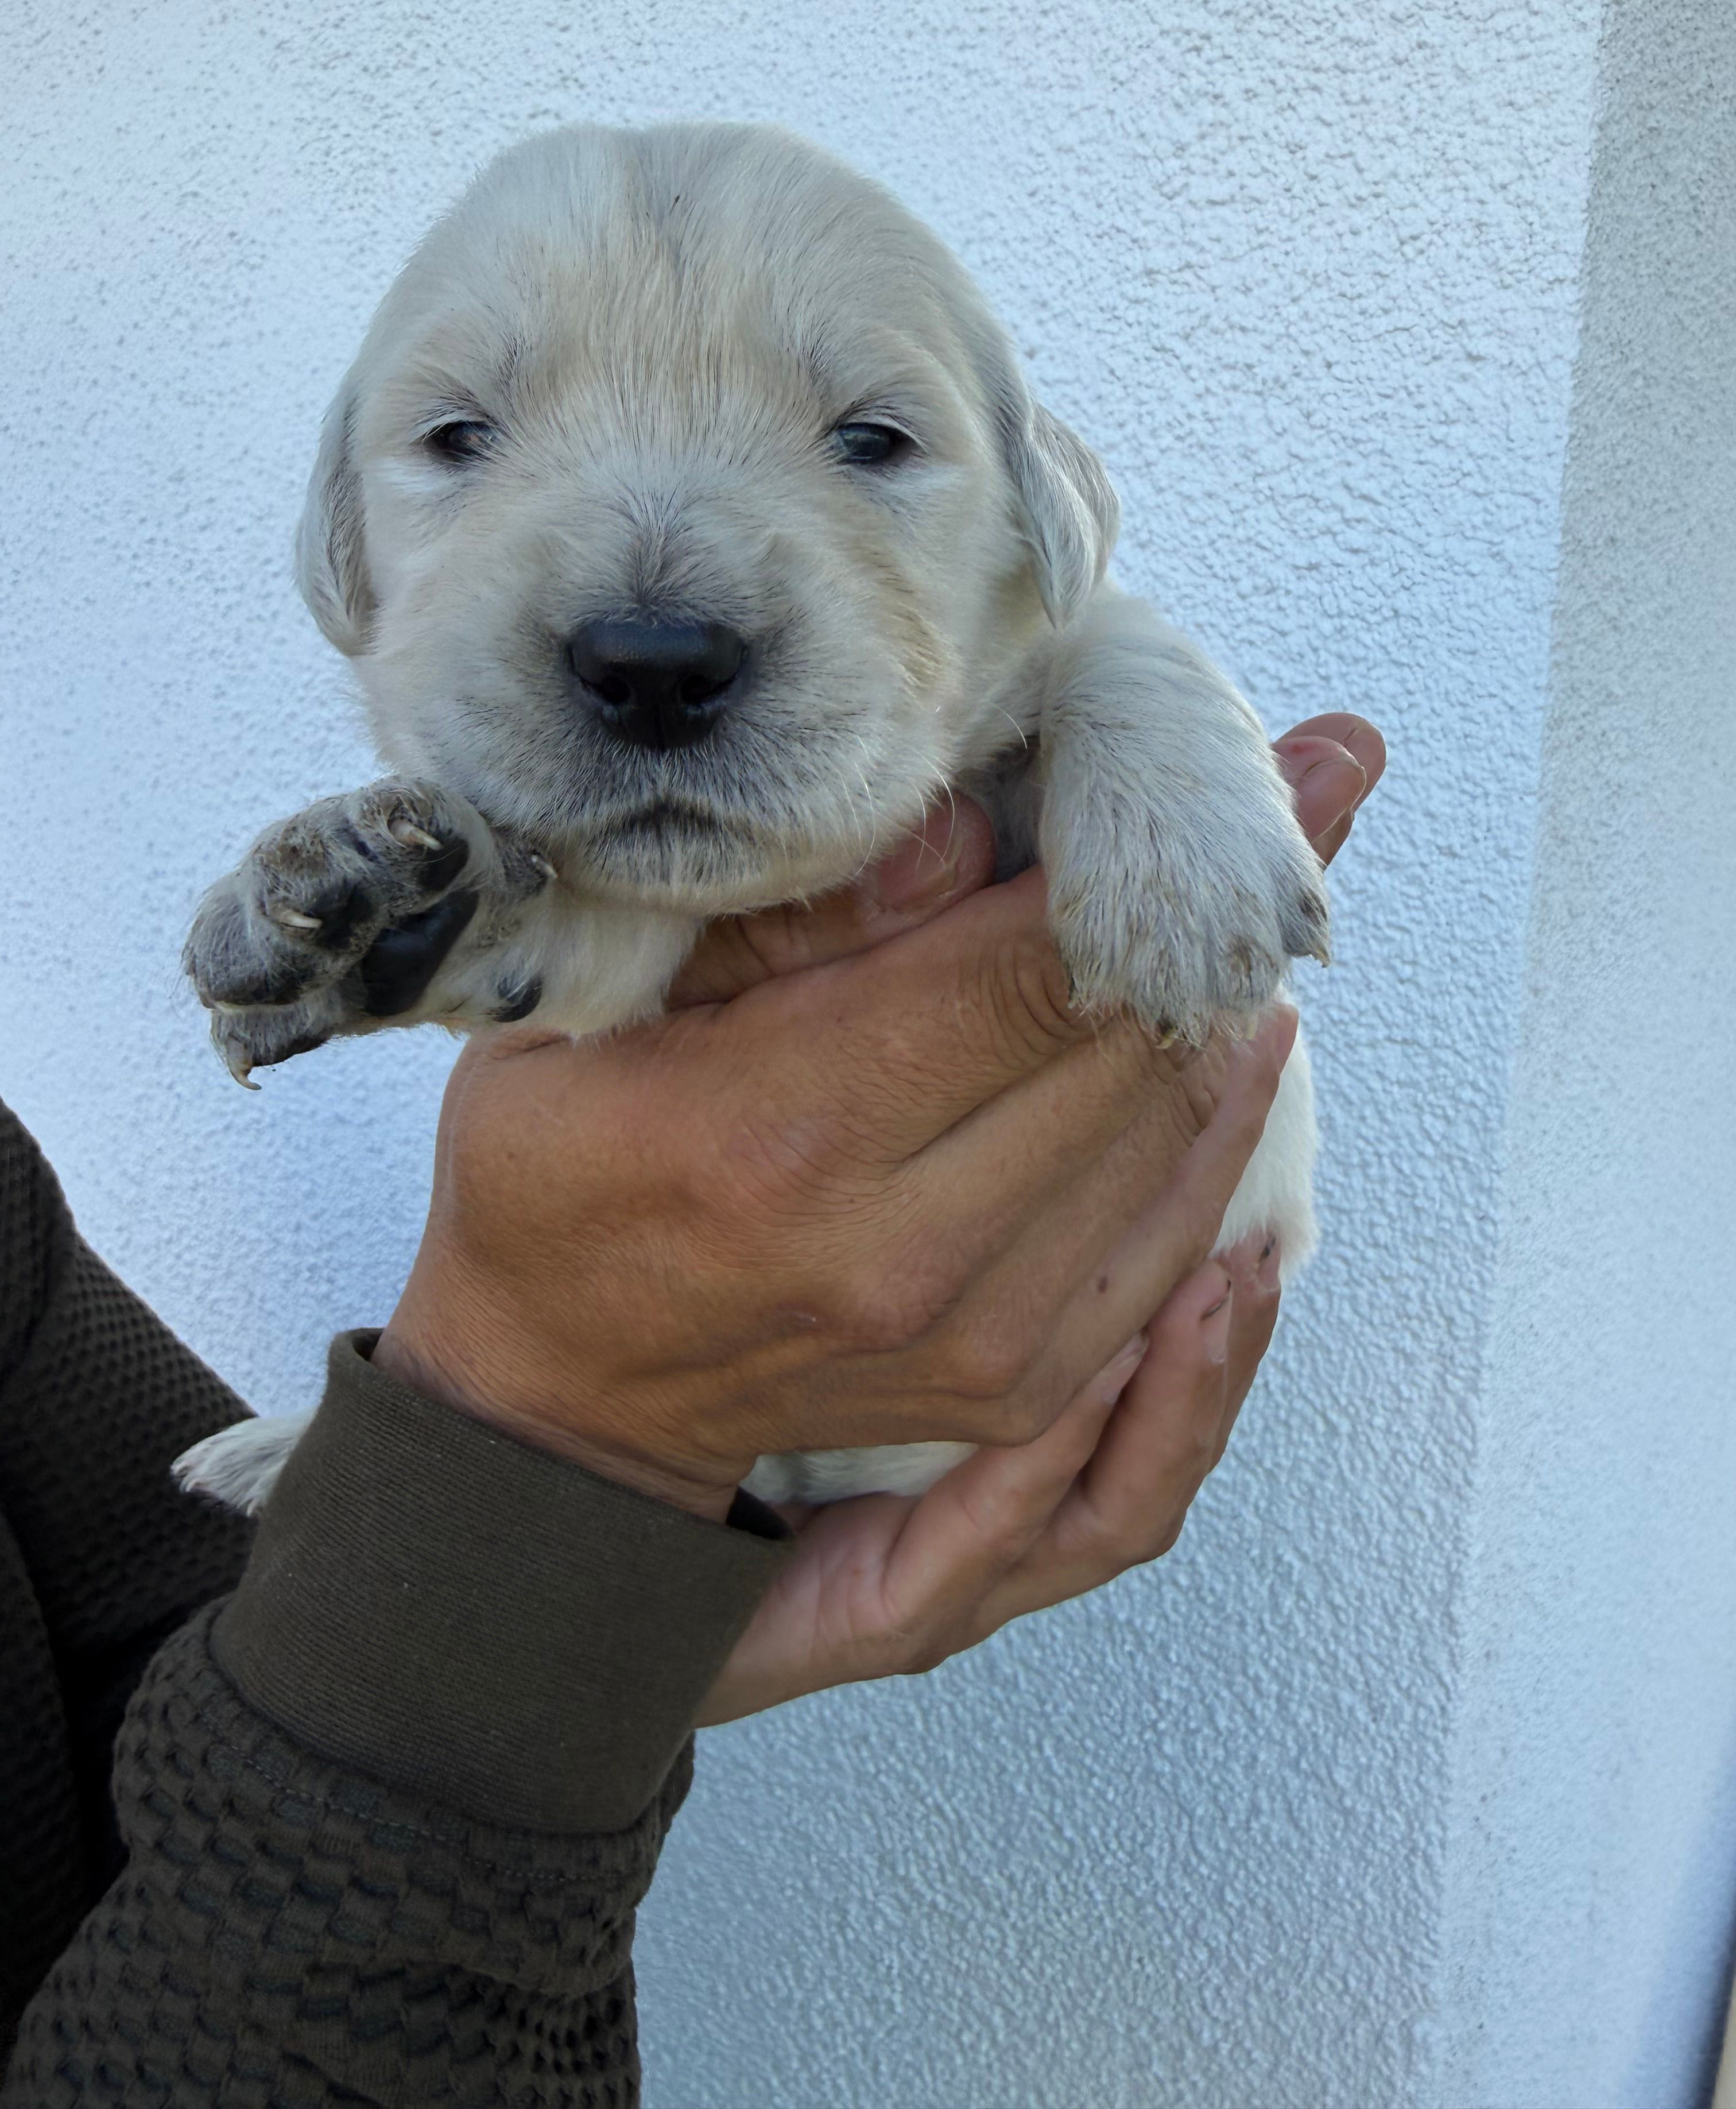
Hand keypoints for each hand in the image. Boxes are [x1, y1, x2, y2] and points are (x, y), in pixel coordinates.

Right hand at [374, 861, 1298, 1525]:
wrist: (555, 1410)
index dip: (1169, 858)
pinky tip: (1244, 1060)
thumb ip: (776, 922)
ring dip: (1232, 1026)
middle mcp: (898, 1242)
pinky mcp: (1004, 1389)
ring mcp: (966, 1335)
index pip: (1028, 969)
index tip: (1291, 766)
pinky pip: (1159, 1253)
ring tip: (1269, 916)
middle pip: (1121, 1048)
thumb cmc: (554, 1181)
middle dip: (1225, 917)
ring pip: (1164, 1147)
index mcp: (787, 1124)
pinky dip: (1217, 1149)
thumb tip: (956, 824)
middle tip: (1314, 798)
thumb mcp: (596, 1019)